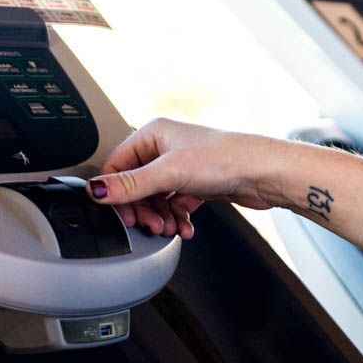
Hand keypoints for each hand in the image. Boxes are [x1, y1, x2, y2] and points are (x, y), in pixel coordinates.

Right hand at [87, 118, 283, 238]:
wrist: (265, 173)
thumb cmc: (227, 158)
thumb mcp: (170, 173)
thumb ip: (130, 185)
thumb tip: (96, 190)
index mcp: (153, 133)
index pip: (117, 166)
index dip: (116, 193)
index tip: (122, 214)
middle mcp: (166, 147)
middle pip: (136, 186)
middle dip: (143, 210)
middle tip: (150, 225)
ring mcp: (182, 166)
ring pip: (156, 199)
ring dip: (161, 218)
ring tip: (170, 229)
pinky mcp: (196, 184)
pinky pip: (175, 205)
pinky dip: (177, 219)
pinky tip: (184, 228)